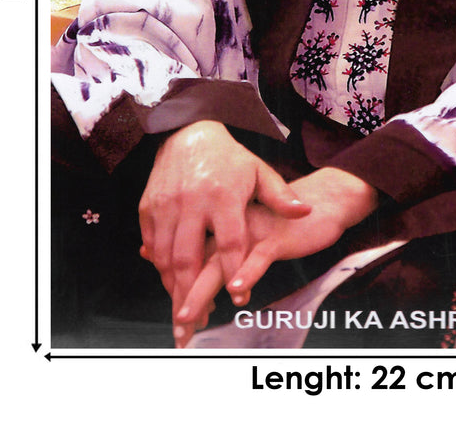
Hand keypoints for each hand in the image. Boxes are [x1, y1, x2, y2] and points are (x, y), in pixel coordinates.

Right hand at [138, 120, 310, 329]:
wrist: (189, 134)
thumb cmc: (230, 159)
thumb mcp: (259, 172)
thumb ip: (280, 196)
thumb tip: (306, 212)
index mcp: (223, 195)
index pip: (229, 242)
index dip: (234, 272)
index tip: (239, 299)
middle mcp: (192, 201)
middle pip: (189, 258)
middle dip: (192, 293)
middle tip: (198, 320)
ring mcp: (166, 204)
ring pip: (166, 256)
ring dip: (173, 286)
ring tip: (184, 308)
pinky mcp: (148, 206)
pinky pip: (152, 245)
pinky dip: (159, 267)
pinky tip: (171, 282)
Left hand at [173, 167, 378, 345]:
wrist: (321, 199)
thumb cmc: (280, 221)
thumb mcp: (245, 235)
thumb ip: (217, 250)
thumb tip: (178, 273)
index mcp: (218, 228)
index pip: (189, 261)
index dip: (177, 291)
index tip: (175, 323)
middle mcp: (228, 228)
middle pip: (196, 266)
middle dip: (182, 299)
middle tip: (176, 329)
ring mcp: (251, 232)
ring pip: (220, 265)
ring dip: (202, 293)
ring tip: (188, 317)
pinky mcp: (275, 236)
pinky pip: (258, 256)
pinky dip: (247, 274)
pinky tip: (236, 291)